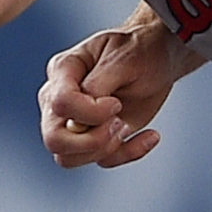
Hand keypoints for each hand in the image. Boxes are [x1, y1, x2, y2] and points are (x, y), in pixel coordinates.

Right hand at [39, 13, 186, 169]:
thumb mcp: (125, 57)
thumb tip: (82, 117)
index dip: (90, 112)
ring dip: (106, 149)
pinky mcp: (94, 138)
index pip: (60, 104)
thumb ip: (100, 82)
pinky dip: (129, 153)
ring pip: (69, 158)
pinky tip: (148, 135)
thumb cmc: (139, 50)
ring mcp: (73, 122)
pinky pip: (101, 161)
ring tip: (127, 125)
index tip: (116, 103)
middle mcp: (59, 100)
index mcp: (63, 71)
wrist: (157, 59)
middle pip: (54, 139)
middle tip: (118, 123)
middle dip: (91, 141)